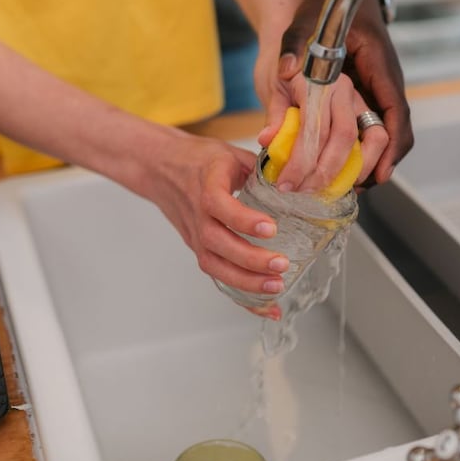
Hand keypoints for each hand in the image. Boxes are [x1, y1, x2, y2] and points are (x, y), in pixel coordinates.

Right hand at [133, 129, 289, 314]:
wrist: (159, 169)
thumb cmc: (198, 160)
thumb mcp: (230, 154)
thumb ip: (262, 167)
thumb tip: (300, 177)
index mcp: (206, 185)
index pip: (218, 205)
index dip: (243, 219)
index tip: (270, 228)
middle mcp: (198, 215)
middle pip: (217, 243)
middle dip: (250, 259)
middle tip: (281, 264)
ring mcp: (196, 235)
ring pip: (215, 265)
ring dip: (246, 281)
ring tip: (276, 287)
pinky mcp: (199, 249)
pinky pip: (218, 275)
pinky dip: (242, 296)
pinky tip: (266, 307)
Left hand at [275, 0, 412, 186]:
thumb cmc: (328, 3)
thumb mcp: (305, 21)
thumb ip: (294, 46)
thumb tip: (284, 69)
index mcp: (378, 66)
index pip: (394, 113)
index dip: (391, 146)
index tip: (381, 172)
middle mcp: (383, 81)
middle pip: (393, 132)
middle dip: (378, 163)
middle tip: (354, 189)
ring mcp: (376, 88)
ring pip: (382, 133)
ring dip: (367, 160)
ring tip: (343, 185)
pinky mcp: (365, 92)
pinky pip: (368, 125)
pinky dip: (356, 147)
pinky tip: (335, 163)